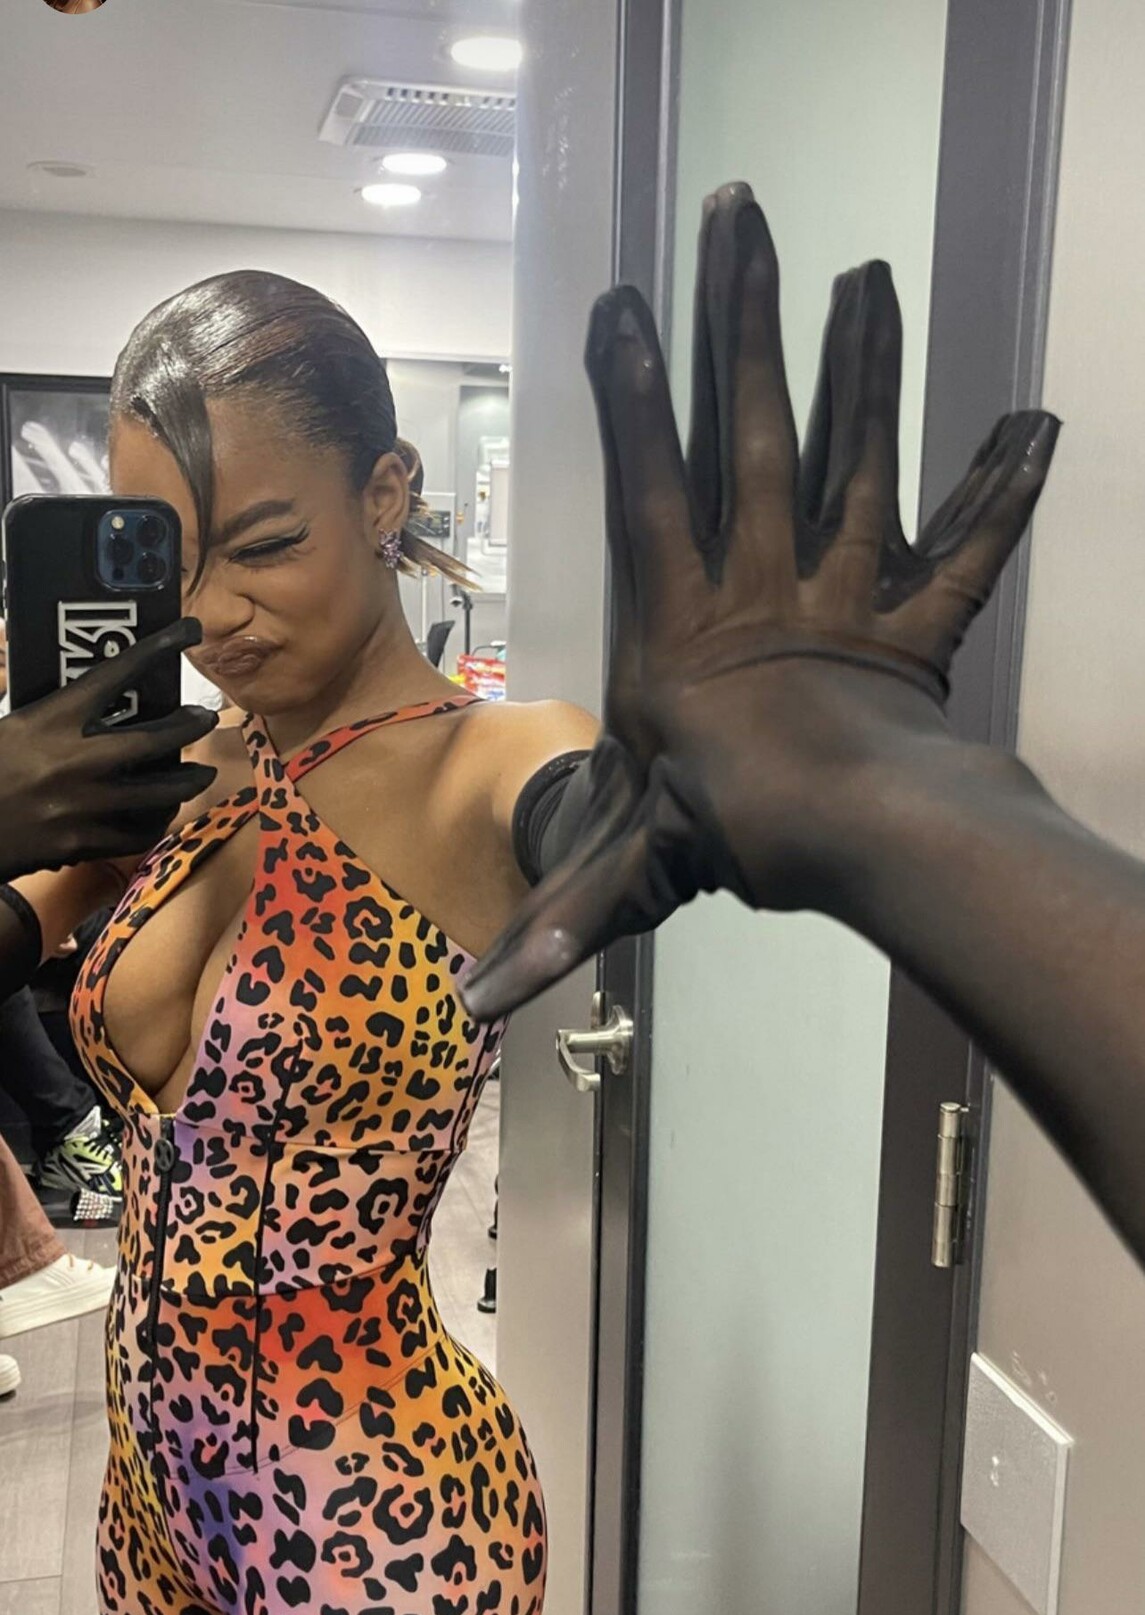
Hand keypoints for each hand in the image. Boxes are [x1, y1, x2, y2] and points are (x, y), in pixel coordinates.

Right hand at [0, 617, 218, 880]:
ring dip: (187, 780)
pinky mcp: (82, 844)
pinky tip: (159, 815)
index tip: (189, 631)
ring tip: (200, 774)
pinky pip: (136, 833)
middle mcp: (75, 760)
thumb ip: (30, 698)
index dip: (158, 648)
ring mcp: (83, 806)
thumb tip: (43, 665)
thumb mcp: (5, 721)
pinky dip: (153, 822)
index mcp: (50, 719)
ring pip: (159, 792)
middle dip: (189, 726)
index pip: (117, 673)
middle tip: (204, 718)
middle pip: (155, 738)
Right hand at [462, 182, 1058, 1018]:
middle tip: (746, 222)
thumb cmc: (749, 838)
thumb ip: (565, 913)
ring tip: (867, 278)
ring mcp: (853, 588)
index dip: (638, 396)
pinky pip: (968, 543)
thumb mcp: (638, 866)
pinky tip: (1038, 419)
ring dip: (867, 368)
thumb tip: (478, 1005)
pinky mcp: (922, 616)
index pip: (655, 490)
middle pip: (759, 435)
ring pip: (862, 458)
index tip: (627, 304)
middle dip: (747, 328)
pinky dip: (1005, 486)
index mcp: (690, 622)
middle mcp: (769, 580)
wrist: (874, 845)